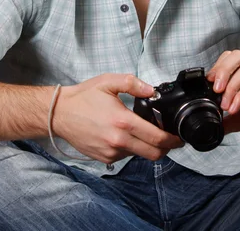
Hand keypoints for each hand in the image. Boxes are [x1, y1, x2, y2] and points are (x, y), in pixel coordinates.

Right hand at [52, 73, 182, 163]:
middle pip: (153, 154)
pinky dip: (130, 148)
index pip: (156, 138)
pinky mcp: (104, 159)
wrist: (60, 114)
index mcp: (123, 122)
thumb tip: (151, 90)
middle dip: (166, 149)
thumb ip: (132, 83)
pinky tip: (123, 135)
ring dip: (145, 147)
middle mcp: (118, 141)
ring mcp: (111, 153)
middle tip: (170, 140)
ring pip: (139, 155)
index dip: (172, 140)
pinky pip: (124, 156)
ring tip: (142, 132)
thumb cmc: (84, 97)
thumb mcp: (108, 82)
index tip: (179, 138)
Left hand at [207, 50, 239, 137]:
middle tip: (214, 89)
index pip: (230, 57)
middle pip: (237, 56)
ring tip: (223, 104)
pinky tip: (234, 109)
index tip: (208, 83)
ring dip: (230, 86)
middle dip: (222, 70)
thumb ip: (226, 119)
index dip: (217, 66)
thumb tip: (211, 124)